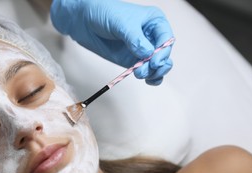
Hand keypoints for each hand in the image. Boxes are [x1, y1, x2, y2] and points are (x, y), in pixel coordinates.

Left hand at [50, 0, 173, 84]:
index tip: (155, 61)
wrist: (85, 20)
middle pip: (164, 54)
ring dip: (153, 73)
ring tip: (140, 74)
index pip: (166, 39)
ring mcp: (143, 50)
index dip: (164, 51)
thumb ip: (135, 39)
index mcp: (154, 22)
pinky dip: (149, 77)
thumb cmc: (105, 13)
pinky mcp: (132, 60)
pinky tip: (147, 80)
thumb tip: (147, 54)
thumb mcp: (122, 23)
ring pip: (158, 65)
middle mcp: (151, 36)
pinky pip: (146, 71)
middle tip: (144, 70)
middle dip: (157, 64)